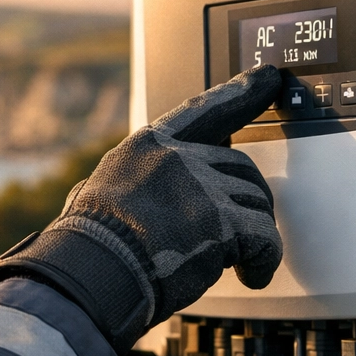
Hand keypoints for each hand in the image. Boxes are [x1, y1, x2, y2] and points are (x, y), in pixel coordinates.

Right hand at [0, 65, 284, 350]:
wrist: (90, 274)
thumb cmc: (89, 247)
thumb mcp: (97, 194)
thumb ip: (127, 185)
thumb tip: (109, 196)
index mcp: (149, 146)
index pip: (205, 110)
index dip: (240, 94)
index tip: (267, 80)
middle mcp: (178, 157)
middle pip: (240, 168)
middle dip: (248, 202)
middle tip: (243, 235)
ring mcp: (201, 187)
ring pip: (257, 204)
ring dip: (254, 237)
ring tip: (240, 263)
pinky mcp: (221, 222)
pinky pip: (265, 239)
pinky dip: (264, 261)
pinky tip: (251, 275)